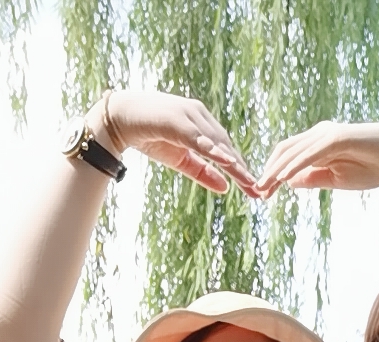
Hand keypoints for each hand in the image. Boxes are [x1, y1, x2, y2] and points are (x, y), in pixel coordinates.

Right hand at [104, 90, 257, 196]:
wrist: (120, 119)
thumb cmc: (151, 136)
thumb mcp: (181, 160)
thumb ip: (204, 173)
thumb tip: (226, 188)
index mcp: (202, 124)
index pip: (226, 148)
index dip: (240, 168)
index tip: (254, 187)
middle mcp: (199, 115)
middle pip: (226, 146)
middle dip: (242, 169)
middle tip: (257, 189)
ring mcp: (189, 115)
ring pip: (216, 142)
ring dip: (233, 162)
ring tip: (247, 180)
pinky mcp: (177, 120)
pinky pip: (199, 138)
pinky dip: (214, 150)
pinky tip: (227, 161)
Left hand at [257, 121, 378, 198]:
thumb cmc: (372, 167)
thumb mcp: (337, 179)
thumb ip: (314, 178)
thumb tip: (289, 182)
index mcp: (318, 145)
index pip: (289, 157)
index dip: (273, 174)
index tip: (263, 194)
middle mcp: (319, 135)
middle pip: (286, 151)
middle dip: (269, 172)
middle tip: (256, 192)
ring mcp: (327, 134)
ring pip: (294, 151)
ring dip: (277, 170)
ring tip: (264, 186)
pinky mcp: (337, 137)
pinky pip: (311, 152)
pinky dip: (295, 165)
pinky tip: (284, 178)